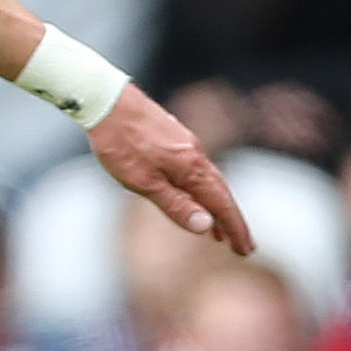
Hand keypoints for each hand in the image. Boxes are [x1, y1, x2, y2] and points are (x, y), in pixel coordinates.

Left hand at [91, 84, 256, 256]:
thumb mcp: (143, 182)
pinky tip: (195, 196)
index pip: (222, 204)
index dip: (234, 228)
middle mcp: (196, 155)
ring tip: (219, 232)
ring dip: (217, 207)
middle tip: (242, 246)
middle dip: (232, 221)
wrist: (106, 100)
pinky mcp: (175, 139)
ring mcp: (186, 145)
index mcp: (191, 168)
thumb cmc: (120, 143)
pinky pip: (198, 170)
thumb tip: (207, 226)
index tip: (245, 249)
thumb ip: (176, 204)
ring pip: (210, 181)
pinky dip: (203, 190)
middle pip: (221, 193)